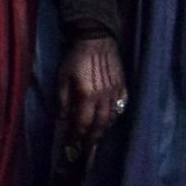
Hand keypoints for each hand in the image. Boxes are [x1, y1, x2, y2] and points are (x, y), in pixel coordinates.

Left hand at [56, 36, 127, 155]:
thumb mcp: (62, 77)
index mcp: (87, 96)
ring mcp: (116, 92)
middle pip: (100, 125)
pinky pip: (122, 106)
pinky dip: (116, 116)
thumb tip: (62, 118)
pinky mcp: (123, 86)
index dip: (78, 135)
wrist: (96, 39)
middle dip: (92, 137)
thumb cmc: (75, 57)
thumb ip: (63, 100)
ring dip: (104, 128)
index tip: (73, 143)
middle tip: (87, 146)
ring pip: (112, 117)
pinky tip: (110, 119)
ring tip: (97, 135)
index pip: (83, 123)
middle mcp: (104, 98)